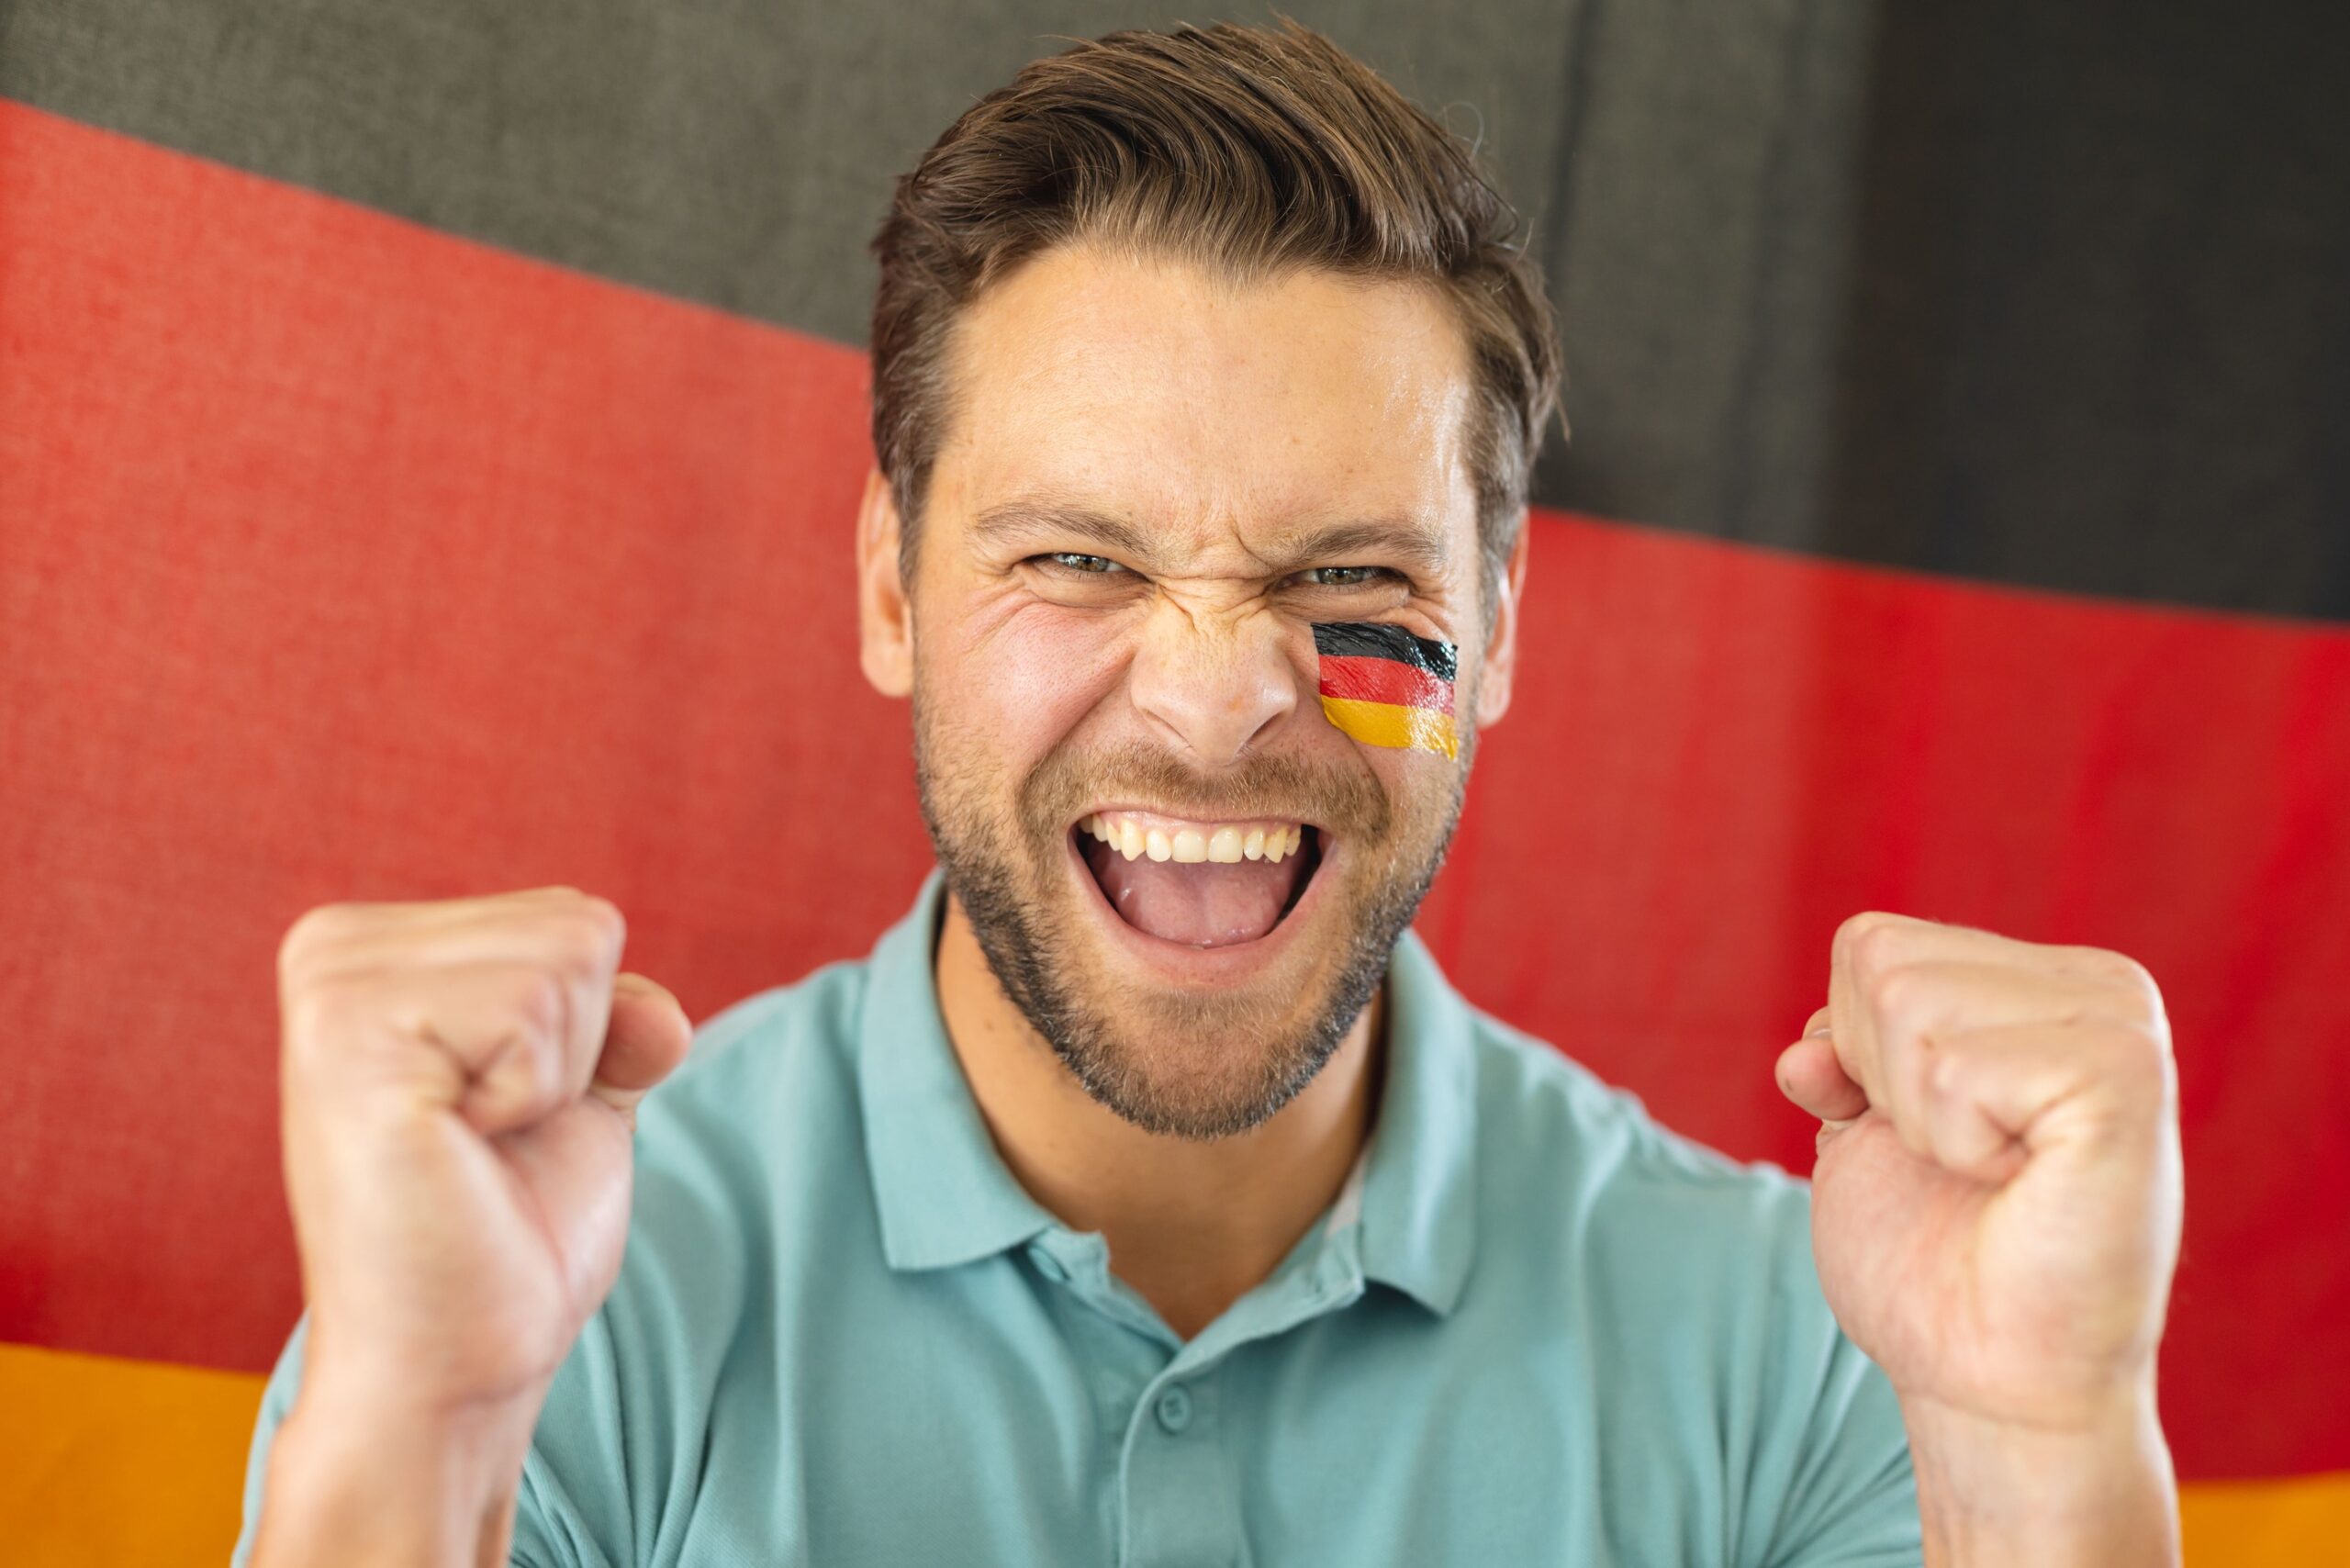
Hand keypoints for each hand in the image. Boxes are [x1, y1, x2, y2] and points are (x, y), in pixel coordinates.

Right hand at [275, 886, 692, 1421]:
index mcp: (369, 944)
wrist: (459, 1358)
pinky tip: (458, 1149)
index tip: (498, 1114)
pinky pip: (536, 1009)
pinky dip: (536, 1093)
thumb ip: (622, 1012)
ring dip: (556, 1075)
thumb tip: (663, 1021)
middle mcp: (331, 948)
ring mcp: (332, 989)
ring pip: (568, 961)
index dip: (583, 1032)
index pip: (571, 914)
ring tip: (470, 1145)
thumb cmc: (508, 1225)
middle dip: (575, 1047)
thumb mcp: (582, 1085)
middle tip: (486, 1139)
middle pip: (577, 924)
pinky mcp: (352, 1039)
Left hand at [1773, 912, 2183, 1431]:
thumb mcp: (1865, 1126)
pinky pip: (1956, 1067)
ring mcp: (2121, 1024)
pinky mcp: (2125, 1076)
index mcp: (2044, 980)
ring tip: (1989, 1173)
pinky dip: (1954, 1141)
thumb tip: (1804, 1057)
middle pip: (1879, 963)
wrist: (1989, 1377)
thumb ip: (1839, 1050)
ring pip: (1906, 1005)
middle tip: (1959, 1163)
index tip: (1924, 1135)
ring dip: (1918, 1116)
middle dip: (1879, 1080)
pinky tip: (2017, 1183)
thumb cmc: (1933, 1258)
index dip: (1855, 1054)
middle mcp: (2100, 985)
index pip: (1868, 945)